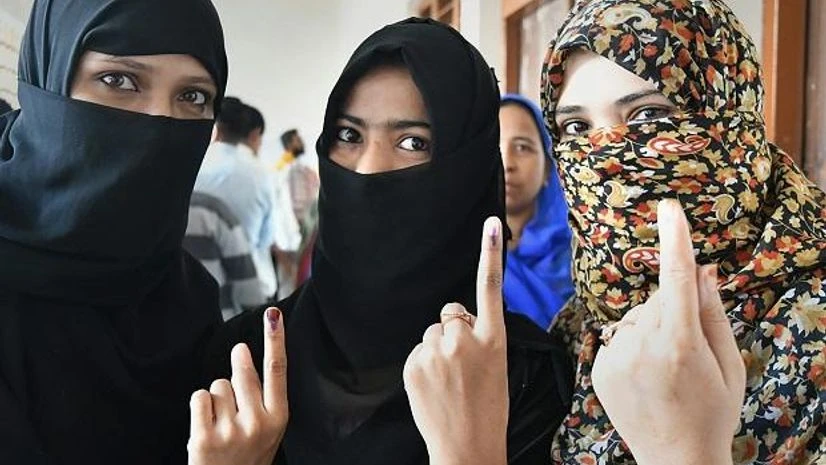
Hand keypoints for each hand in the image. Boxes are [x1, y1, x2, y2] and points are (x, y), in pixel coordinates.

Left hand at [188, 308, 287, 464]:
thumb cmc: (246, 458)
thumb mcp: (267, 431)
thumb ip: (262, 399)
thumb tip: (244, 358)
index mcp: (278, 419)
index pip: (278, 371)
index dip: (276, 340)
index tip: (274, 316)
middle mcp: (258, 423)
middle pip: (242, 372)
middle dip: (238, 362)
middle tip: (238, 358)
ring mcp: (231, 431)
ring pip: (219, 385)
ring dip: (217, 398)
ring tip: (221, 423)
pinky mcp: (204, 437)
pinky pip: (200, 397)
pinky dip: (200, 407)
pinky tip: (207, 425)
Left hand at [403, 217, 508, 464]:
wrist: (466, 447)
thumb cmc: (487, 409)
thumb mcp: (496, 367)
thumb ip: (479, 338)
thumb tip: (454, 320)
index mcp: (494, 340)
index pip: (490, 289)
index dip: (490, 255)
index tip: (490, 224)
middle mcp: (464, 340)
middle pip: (449, 314)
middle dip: (452, 330)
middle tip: (461, 366)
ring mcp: (437, 352)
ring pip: (431, 334)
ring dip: (437, 350)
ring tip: (448, 382)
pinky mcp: (413, 364)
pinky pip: (417, 351)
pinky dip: (423, 365)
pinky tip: (434, 387)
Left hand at [592, 199, 745, 464]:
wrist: (675, 459)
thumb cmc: (712, 411)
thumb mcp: (728, 364)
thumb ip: (712, 313)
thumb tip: (701, 269)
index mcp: (680, 343)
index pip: (676, 278)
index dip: (675, 240)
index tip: (669, 208)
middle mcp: (641, 345)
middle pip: (657, 300)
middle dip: (674, 312)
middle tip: (688, 354)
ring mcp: (614, 357)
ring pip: (636, 318)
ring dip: (651, 330)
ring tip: (665, 372)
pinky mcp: (598, 368)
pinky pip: (617, 337)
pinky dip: (632, 346)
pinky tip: (645, 377)